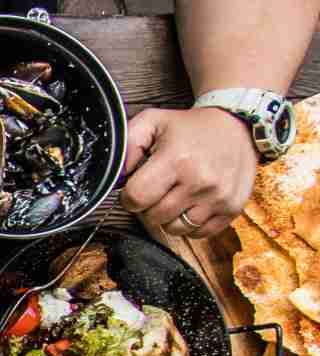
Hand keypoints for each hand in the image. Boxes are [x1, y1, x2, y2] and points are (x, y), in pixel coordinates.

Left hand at [120, 107, 257, 237]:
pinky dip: (191, 224)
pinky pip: (199, 234)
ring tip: (175, 195)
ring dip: (169, 217)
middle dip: (148, 206)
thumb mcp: (152, 122)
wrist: (238, 125)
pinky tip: (192, 204)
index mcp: (177, 160)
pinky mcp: (232, 208)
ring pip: (175, 229)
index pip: (136, 198)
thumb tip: (116, 177)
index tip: (138, 187)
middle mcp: (200, 182)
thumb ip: (127, 146)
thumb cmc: (191, 127)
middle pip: (153, 217)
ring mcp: (219, 197)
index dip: (129, 196)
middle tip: (158, 189)